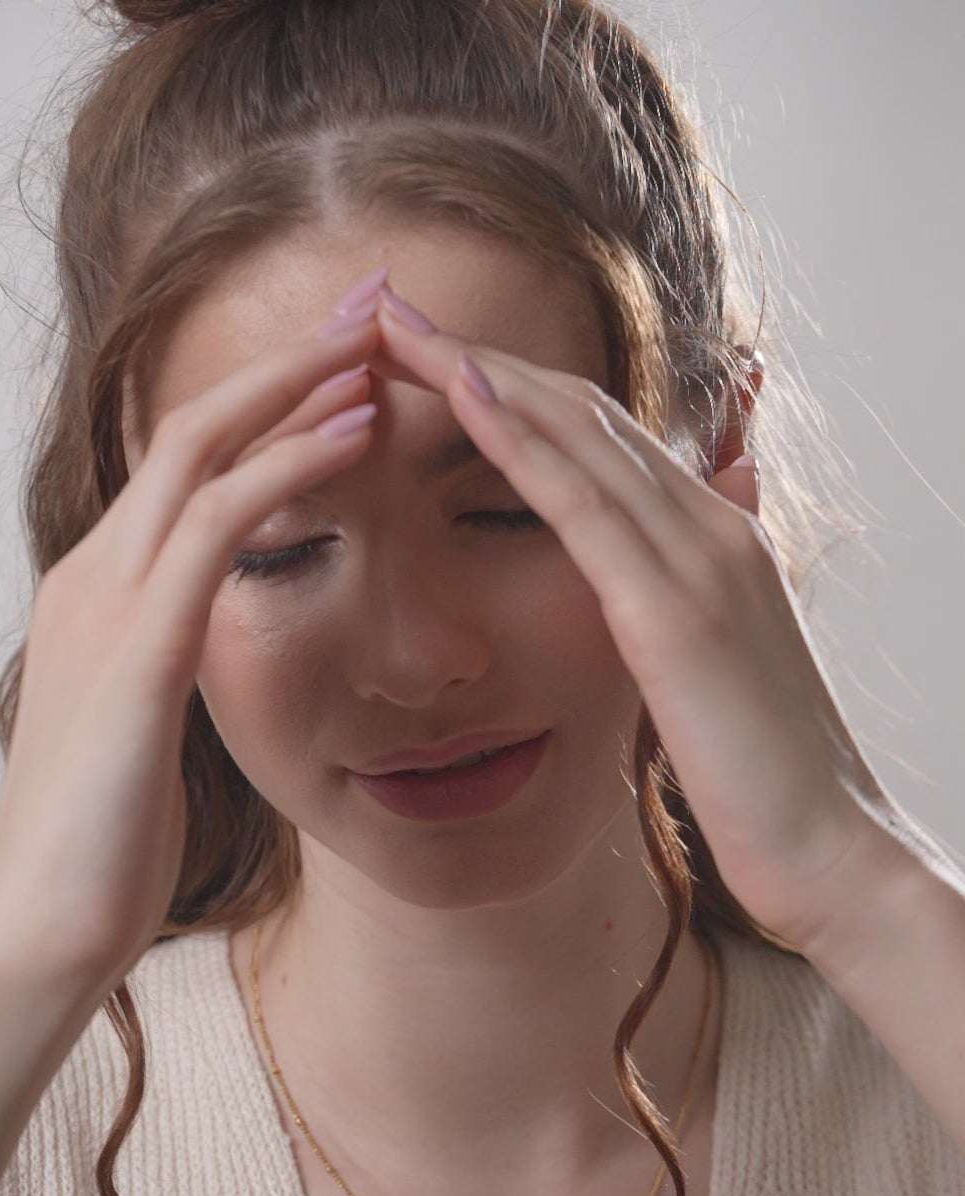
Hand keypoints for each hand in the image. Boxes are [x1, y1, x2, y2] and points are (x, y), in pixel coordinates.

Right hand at [0, 301, 383, 1006]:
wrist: (40, 933)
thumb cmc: (99, 856)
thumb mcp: (141, 744)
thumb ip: (170, 681)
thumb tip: (210, 667)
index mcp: (99, 600)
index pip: (183, 469)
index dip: (262, 405)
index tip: (341, 364)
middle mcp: (92, 578)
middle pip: (190, 427)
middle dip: (283, 356)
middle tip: (372, 302)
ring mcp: (105, 605)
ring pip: (200, 449)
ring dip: (293, 383)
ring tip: (377, 337)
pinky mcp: (134, 648)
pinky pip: (220, 526)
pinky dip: (289, 466)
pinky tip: (354, 431)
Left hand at [365, 287, 896, 958]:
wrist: (835, 854)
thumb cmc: (774, 788)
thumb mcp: (719, 686)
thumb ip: (680, 629)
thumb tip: (641, 615)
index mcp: (716, 547)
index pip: (605, 444)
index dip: (520, 392)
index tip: (437, 359)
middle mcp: (709, 529)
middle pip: (582, 412)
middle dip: (484, 353)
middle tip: (393, 308)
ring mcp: (697, 560)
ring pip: (576, 432)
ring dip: (480, 367)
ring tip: (398, 322)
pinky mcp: (673, 611)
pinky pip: (581, 501)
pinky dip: (518, 436)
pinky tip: (460, 391)